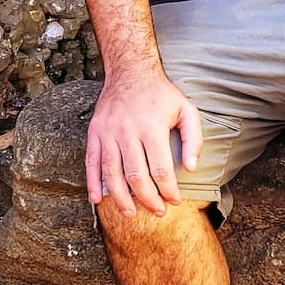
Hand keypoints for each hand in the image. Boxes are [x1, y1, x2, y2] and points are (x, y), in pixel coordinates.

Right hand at [85, 67, 201, 216]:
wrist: (130, 70)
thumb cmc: (161, 94)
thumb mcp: (186, 110)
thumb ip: (193, 139)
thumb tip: (191, 168)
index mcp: (152, 126)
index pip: (160, 169)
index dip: (168, 190)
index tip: (174, 200)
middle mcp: (127, 130)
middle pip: (136, 176)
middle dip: (148, 199)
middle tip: (158, 211)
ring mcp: (108, 132)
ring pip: (112, 173)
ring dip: (121, 198)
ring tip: (130, 213)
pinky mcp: (94, 132)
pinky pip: (91, 162)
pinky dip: (92, 183)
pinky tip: (97, 199)